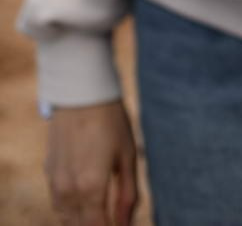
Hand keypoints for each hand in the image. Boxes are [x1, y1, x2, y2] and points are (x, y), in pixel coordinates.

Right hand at [46, 100, 138, 225]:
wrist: (81, 93)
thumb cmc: (111, 122)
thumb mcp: (127, 156)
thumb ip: (128, 195)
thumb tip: (126, 223)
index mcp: (91, 188)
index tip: (121, 225)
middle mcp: (69, 191)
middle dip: (98, 225)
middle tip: (113, 218)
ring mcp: (55, 183)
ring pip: (67, 219)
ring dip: (83, 221)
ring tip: (101, 213)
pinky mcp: (48, 173)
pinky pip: (58, 203)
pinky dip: (71, 210)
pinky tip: (85, 202)